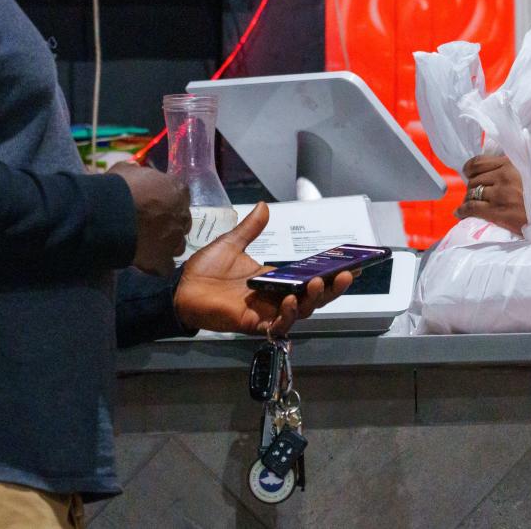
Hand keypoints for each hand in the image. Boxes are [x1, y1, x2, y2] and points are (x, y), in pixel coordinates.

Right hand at [109, 162, 190, 275]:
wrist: (111, 214)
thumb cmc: (119, 187)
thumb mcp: (126, 170)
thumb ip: (136, 172)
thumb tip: (136, 171)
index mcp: (177, 190)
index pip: (180, 196)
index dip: (167, 201)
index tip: (154, 204)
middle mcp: (182, 215)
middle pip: (181, 221)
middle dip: (169, 223)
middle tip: (149, 225)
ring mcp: (175, 239)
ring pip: (177, 245)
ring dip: (166, 245)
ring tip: (147, 245)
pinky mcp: (163, 260)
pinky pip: (165, 267)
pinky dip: (157, 266)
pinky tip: (145, 262)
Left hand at [174, 203, 353, 335]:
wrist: (181, 288)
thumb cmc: (205, 269)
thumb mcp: (232, 243)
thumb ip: (251, 228)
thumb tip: (264, 206)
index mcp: (274, 280)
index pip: (308, 279)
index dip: (329, 274)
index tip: (349, 263)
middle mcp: (275, 297)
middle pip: (313, 298)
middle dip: (332, 289)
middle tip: (346, 275)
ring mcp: (266, 312)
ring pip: (300, 312)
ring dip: (313, 300)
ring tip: (319, 284)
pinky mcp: (253, 323)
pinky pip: (277, 324)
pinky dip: (287, 315)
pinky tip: (291, 300)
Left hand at [457, 153, 530, 232]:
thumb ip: (512, 168)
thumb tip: (491, 169)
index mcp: (512, 163)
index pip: (478, 162)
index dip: (469, 169)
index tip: (467, 174)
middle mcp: (504, 175)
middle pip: (474, 179)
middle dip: (471, 187)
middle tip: (472, 194)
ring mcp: (501, 193)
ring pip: (472, 193)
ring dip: (468, 200)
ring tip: (468, 205)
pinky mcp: (498, 211)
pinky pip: (471, 208)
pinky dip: (463, 211)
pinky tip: (461, 213)